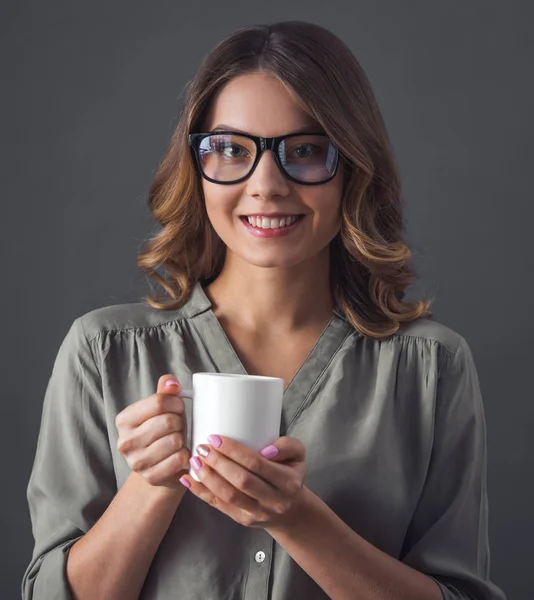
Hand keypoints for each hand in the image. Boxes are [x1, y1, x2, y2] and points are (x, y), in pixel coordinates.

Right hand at [115, 374, 190, 488]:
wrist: (160, 466)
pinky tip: (179, 455)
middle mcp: (125, 442)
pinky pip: (179, 459)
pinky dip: (185, 455)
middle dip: (180, 422)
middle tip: (178, 427)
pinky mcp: (151, 477)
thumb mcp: (162, 410)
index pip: (159, 402)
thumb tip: (171, 382)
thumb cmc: (163, 432)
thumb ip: (165, 393)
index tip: (178, 408)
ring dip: (182, 439)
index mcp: (124, 420)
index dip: (176, 403)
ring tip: (177, 441)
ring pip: (175, 440)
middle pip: (168, 421)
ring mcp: (136, 462)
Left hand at [179, 435, 305, 529]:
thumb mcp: (298, 456)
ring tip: (194, 460)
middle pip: (241, 481)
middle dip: (218, 463)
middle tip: (202, 448)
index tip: (216, 438)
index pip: (256, 464)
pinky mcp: (243, 521)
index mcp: (287, 482)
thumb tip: (266, 448)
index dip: (234, 451)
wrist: (290, 511)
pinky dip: (201, 492)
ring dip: (208, 477)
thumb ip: (288, 445)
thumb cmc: (290, 476)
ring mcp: (257, 514)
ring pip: (228, 496)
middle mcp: (273, 501)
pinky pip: (219, 506)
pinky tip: (188, 479)